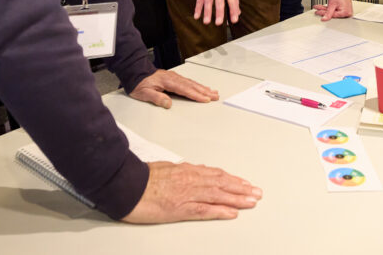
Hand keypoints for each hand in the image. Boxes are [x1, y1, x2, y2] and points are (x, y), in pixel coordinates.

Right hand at [122, 162, 261, 222]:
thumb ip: (178, 171)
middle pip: (222, 183)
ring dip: (237, 198)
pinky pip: (205, 210)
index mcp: (186, 170)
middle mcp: (190, 180)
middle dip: (241, 188)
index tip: (244, 183)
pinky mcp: (180, 208)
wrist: (125, 185)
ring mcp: (187, 194)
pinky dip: (221, 211)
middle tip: (257, 192)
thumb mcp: (163, 169)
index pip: (215, 174)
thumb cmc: (140, 177)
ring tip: (252, 201)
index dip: (232, 179)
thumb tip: (188, 170)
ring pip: (218, 195)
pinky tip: (232, 213)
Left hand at [129, 69, 219, 109]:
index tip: (206, 99)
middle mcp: (173, 78)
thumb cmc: (139, 84)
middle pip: (192, 85)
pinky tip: (201, 87)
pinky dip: (197, 85)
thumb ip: (157, 98)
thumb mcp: (144, 93)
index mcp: (168, 81)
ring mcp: (174, 77)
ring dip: (203, 88)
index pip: (185, 90)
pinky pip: (188, 81)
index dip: (196, 95)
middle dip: (205, 91)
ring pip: (192, 83)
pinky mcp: (174, 78)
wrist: (135, 72)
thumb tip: (169, 103)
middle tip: (216, 96)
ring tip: (213, 92)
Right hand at [195, 0, 239, 25]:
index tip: (234, 20)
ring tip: (206, 22)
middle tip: (219, 23)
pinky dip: (197, 8)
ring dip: (207, 12)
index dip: (234, 10)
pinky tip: (196, 16)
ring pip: (208, 0)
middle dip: (219, 12)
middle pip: (219, 1)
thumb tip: (238, 12)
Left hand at [313, 0, 353, 20]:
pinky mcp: (342, 8)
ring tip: (318, 7)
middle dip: (324, 11)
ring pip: (332, 11)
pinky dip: (328, 8)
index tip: (318, 13)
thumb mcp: (332, 4)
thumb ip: (328, 13)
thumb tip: (324, 19)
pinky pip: (334, 9)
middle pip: (333, 14)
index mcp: (346, 13)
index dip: (324, 14)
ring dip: (325, 9)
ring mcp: (345, 10)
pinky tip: (322, 7)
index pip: (333, 16)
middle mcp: (347, 13)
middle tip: (317, 10)